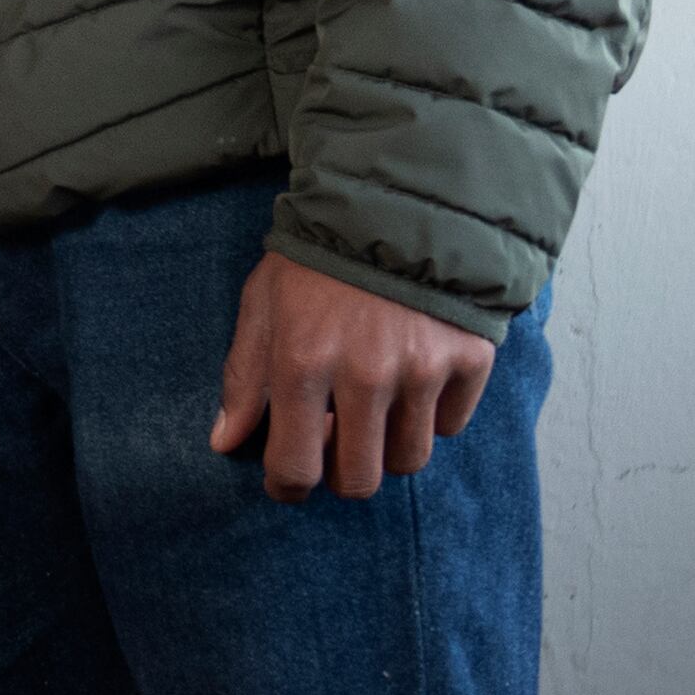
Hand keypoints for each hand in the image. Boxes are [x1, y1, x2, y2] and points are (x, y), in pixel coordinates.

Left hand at [210, 251, 496, 500]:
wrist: (394, 208)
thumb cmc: (315, 260)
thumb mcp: (261, 306)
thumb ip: (244, 377)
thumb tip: (225, 442)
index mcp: (303, 362)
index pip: (295, 466)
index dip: (288, 486)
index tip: (288, 484)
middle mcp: (366, 374)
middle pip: (361, 480)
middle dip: (342, 476)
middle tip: (334, 447)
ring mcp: (423, 370)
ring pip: (409, 460)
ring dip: (386, 449)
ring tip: (371, 412)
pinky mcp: (468, 361)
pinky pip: (449, 426)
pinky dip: (428, 418)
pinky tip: (409, 384)